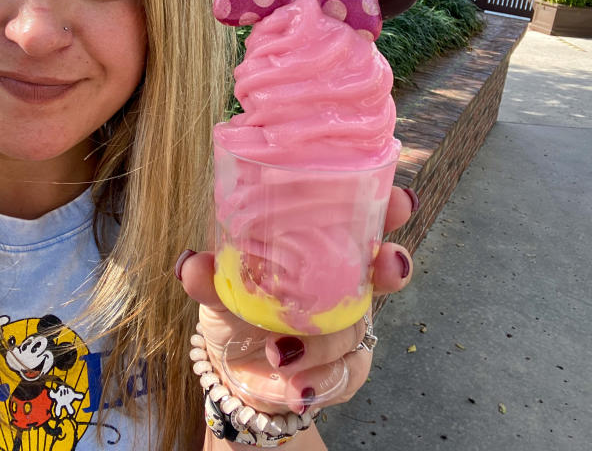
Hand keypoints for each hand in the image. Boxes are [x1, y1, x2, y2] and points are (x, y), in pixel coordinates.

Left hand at [178, 185, 415, 413]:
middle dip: (393, 265)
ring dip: (324, 341)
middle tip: (387, 266)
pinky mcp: (346, 369)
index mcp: (318, 249)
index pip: (362, 220)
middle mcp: (343, 283)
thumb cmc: (234, 309)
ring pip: (357, 328)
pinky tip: (297, 389)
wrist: (233, 373)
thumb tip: (190, 265)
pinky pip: (348, 373)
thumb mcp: (218, 290)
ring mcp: (349, 326)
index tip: (400, 201)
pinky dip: (321, 381)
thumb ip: (209, 277)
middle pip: (386, 269)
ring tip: (279, 355)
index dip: (389, 209)